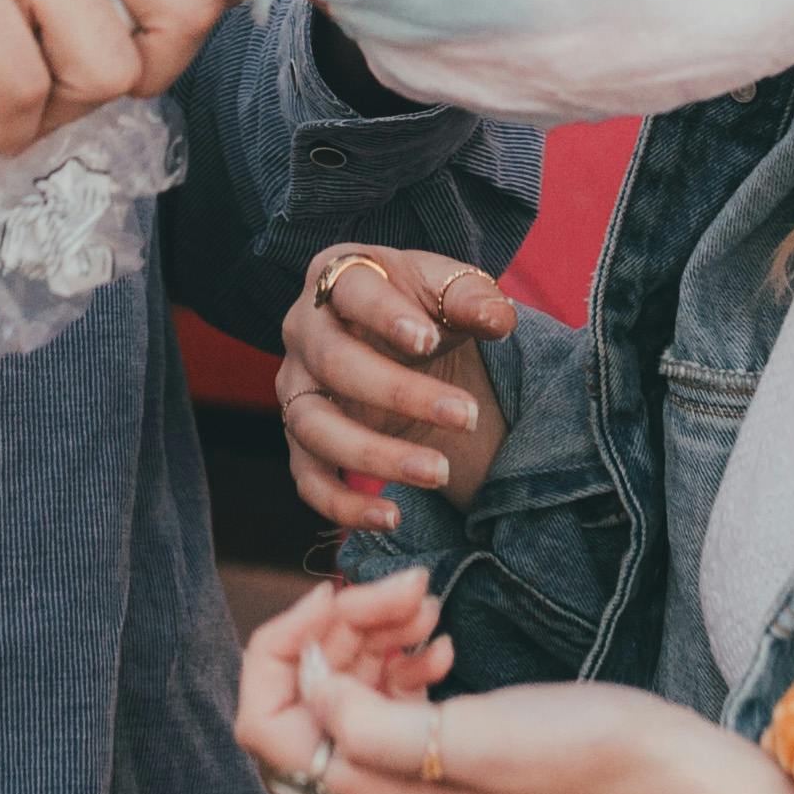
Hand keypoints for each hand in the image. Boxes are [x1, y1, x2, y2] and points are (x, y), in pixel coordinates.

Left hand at [234, 573, 793, 793]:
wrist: (658, 770)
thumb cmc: (575, 755)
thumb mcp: (467, 737)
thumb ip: (369, 720)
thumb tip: (306, 678)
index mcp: (365, 791)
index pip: (263, 720)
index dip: (285, 646)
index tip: (341, 596)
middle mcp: (374, 783)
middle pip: (305, 687)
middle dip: (340, 623)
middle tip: (412, 584)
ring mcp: (408, 761)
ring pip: (347, 677)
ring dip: (374, 626)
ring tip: (429, 598)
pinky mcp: (444, 738)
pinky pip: (389, 683)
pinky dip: (402, 645)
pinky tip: (442, 631)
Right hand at [280, 247, 517, 532]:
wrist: (403, 340)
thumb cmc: (423, 306)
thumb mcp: (450, 290)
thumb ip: (473, 299)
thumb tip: (498, 319)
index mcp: (336, 275)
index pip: (351, 290)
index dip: (386, 316)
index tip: (429, 339)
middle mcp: (302, 329)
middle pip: (334, 363)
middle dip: (400, 394)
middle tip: (467, 416)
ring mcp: (295, 388)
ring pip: (314, 426)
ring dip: (375, 455)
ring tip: (438, 473)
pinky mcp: (300, 439)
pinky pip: (307, 478)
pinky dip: (341, 506)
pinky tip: (391, 518)